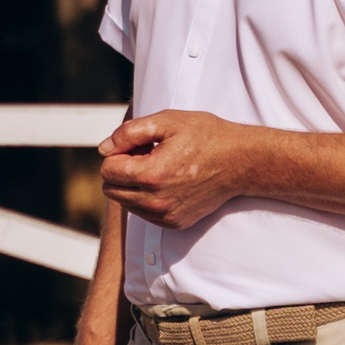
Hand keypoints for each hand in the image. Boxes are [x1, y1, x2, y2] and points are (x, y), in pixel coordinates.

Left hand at [98, 111, 259, 229]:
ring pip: (125, 202)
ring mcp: (165, 215)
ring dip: (133, 185)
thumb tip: (104, 149)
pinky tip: (168, 182)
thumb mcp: (168, 121)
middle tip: (147, 155)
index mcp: (152, 174)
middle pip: (111, 189)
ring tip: (159, 167)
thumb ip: (129, 133)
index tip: (140, 145)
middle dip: (122, 170)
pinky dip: (147, 198)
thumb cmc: (206, 136)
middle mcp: (156, 201)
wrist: (241, 162)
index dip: (119, 152)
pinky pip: (143, 213)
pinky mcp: (174, 223)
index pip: (107, 170)